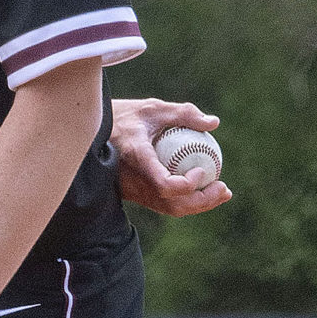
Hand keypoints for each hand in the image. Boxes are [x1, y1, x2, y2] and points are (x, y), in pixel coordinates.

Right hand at [111, 96, 231, 217]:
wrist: (92, 137)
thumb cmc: (124, 117)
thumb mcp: (153, 109)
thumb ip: (184, 113)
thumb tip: (213, 123)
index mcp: (137, 159)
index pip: (163, 183)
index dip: (186, 184)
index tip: (203, 170)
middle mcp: (135, 181)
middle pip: (172, 203)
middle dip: (202, 201)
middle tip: (224, 188)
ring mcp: (136, 192)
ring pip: (170, 209)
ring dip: (199, 205)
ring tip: (221, 191)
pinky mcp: (138, 196)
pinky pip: (165, 205)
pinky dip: (187, 202)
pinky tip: (204, 190)